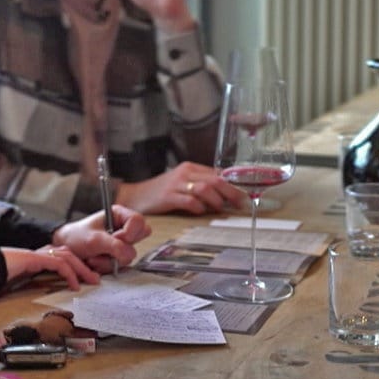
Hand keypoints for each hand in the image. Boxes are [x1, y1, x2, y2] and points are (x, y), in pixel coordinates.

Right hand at [1, 245, 100, 290]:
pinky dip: (69, 274)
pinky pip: (59, 264)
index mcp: (37, 257)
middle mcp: (39, 253)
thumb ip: (32, 284)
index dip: (76, 265)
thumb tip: (43, 297)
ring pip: (68, 257)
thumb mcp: (20, 282)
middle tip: (96, 279)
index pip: (62, 256)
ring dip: (82, 269)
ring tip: (91, 282)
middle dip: (84, 266)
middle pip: (69, 254)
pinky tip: (75, 285)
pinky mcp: (35, 258)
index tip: (86, 278)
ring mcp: (37, 253)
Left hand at [52, 205, 151, 271]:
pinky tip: (96, 261)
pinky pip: (122, 264)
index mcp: (119, 215)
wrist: (66, 250)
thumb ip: (114, 245)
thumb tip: (129, 254)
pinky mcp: (119, 256)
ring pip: (130, 254)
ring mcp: (123, 243)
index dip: (129, 232)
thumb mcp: (94, 240)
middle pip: (139, 237)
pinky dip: (107, 266)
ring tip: (94, 256)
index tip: (116, 238)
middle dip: (121, 247)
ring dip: (110, 259)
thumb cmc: (76, 237)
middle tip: (105, 247)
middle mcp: (124, 228)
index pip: (138, 221)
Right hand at [117, 162, 248, 214]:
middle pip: (215, 180)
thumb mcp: (182, 183)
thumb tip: (225, 193)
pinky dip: (198, 207)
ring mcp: (176, 184)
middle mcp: (185, 173)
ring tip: (220, 208)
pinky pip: (189, 201)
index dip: (233, 184)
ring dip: (216, 200)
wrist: (134, 196)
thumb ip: (201, 185)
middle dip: (231, 192)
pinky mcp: (167, 197)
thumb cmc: (161, 192)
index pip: (217, 173)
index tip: (244, 194)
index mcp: (190, 168)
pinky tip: (200, 211)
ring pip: (204, 189)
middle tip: (240, 203)